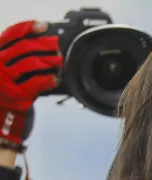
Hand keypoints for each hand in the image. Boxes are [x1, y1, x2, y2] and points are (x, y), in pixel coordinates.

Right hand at [0, 21, 61, 144]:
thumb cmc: (6, 87)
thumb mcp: (5, 67)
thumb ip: (16, 55)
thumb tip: (42, 42)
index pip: (11, 34)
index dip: (28, 28)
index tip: (43, 26)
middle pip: (25, 47)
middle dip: (44, 44)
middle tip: (56, 45)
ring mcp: (6, 79)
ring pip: (32, 62)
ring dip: (50, 60)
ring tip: (59, 60)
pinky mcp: (18, 94)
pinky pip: (38, 82)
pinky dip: (50, 79)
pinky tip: (56, 78)